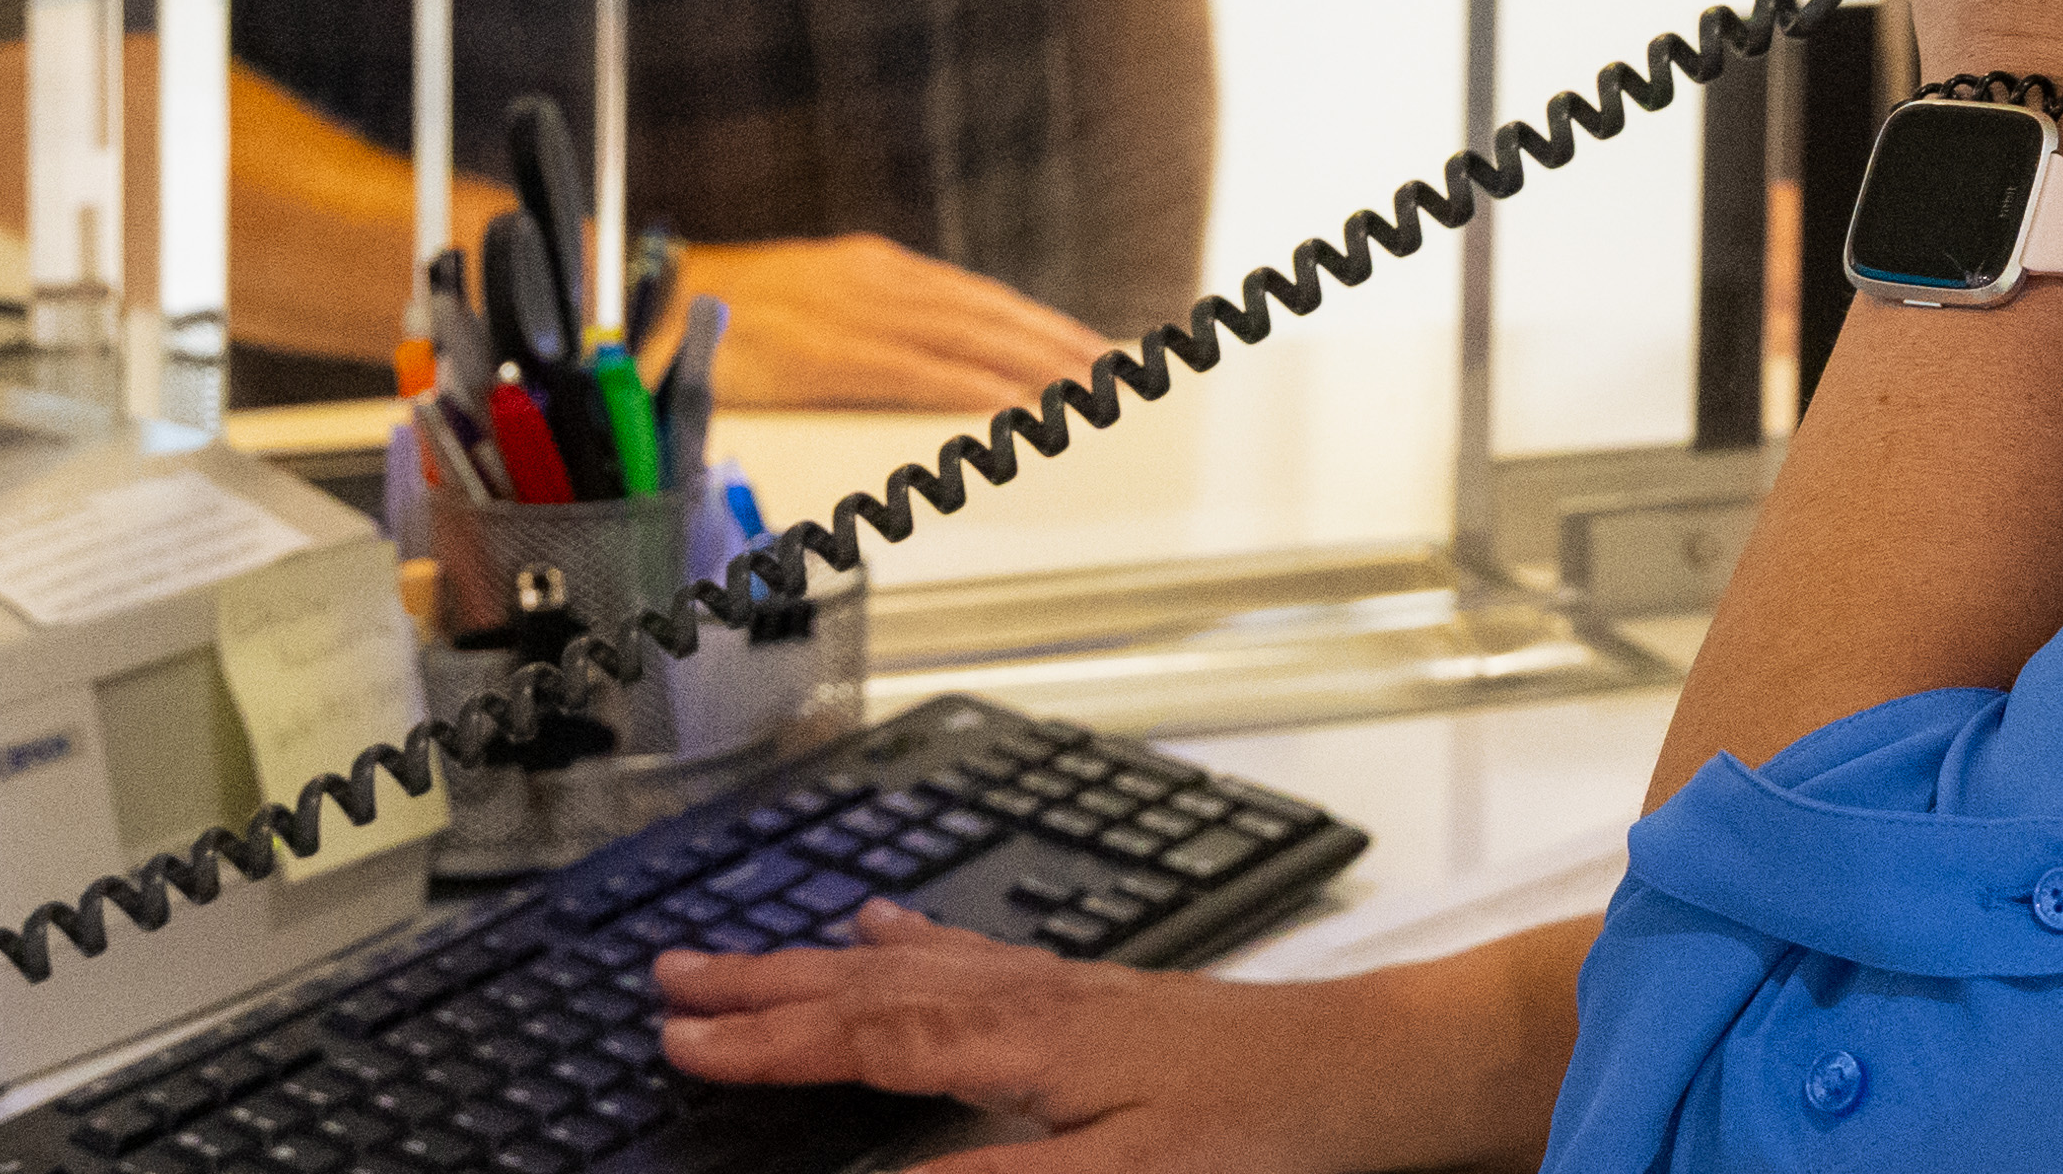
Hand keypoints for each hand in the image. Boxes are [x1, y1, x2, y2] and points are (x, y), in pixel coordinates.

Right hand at [656, 904, 1572, 1172]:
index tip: (675, 1036)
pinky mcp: (1106, 1000)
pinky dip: (914, 946)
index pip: (866, 1037)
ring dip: (822, 964)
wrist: (1392, 1071)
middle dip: (766, 986)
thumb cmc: (1279, 1129)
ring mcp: (1071, 993)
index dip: (767, 1040)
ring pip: (914, 968)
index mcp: (1027, 1040)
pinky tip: (896, 932)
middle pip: (873, 986)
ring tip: (751, 956)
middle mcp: (1037, 1000)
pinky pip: (975, 960)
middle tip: (670, 978)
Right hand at [674, 234, 1117, 410]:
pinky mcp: (820, 353)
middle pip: (987, 313)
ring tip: (1086, 389)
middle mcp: (870, 283)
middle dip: (1057, 342)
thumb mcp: (814, 308)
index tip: (1096, 346)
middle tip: (1117, 370)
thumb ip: (874, 332)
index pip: (979, 298)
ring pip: (964, 338)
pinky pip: (908, 372)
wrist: (645, 306)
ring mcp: (846, 313)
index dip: (1043, 322)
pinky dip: (965, 387)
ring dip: (1032, 363)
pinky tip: (1007, 404)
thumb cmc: (728, 319)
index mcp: (873, 272)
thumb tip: (938, 368)